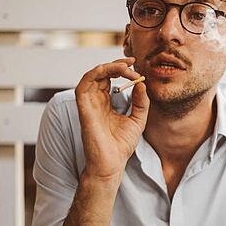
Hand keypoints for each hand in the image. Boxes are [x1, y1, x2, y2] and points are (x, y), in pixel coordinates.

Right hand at [75, 58, 149, 179]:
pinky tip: (109, 71)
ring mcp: (88, 104)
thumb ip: (140, 102)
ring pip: (91, 76)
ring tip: (125, 67)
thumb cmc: (121, 145)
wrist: (112, 163)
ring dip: (107, 67)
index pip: (109, 78)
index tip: (136, 66)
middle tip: (132, 62)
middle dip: (116, 64)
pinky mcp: (84, 109)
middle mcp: (95, 101)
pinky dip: (94, 74)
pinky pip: (83, 86)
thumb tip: (142, 84)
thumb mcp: (138, 119)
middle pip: (101, 73)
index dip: (121, 68)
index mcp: (106, 103)